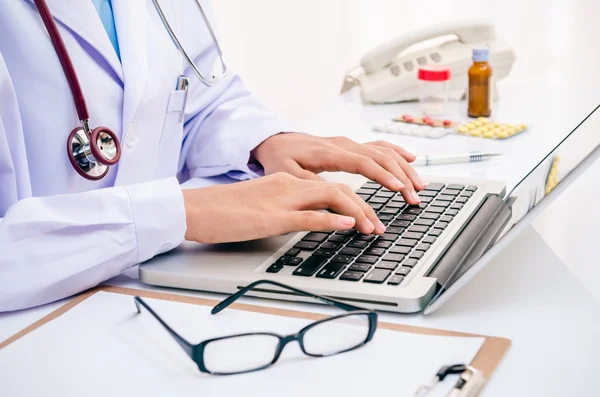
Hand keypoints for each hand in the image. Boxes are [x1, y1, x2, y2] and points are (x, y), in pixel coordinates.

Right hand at [182, 172, 384, 243]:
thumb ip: (286, 209)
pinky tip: (349, 225)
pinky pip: (309, 215)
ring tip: (372, 229)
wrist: (195, 209)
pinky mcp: (272, 216)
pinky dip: (333, 219)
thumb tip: (309, 221)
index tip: (369, 217)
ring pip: (332, 196)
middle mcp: (288, 186)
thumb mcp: (261, 205)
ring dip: (359, 213)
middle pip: (339, 189)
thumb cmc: (224, 211)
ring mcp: (281, 199)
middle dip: (367, 207)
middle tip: (380, 226)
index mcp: (285, 182)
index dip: (356, 201)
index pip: (330, 186)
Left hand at [251, 133, 425, 204]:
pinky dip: (396, 152)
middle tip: (414, 197)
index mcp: (328, 153)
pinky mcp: (350, 145)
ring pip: (383, 151)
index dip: (383, 175)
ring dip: (404, 167)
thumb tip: (333, 195)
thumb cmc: (280, 159)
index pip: (363, 162)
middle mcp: (343, 145)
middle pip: (380, 157)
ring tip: (419, 186)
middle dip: (401, 177)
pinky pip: (379, 146)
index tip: (399, 188)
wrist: (275, 140)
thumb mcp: (287, 174)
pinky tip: (410, 160)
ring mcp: (348, 143)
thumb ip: (310, 183)